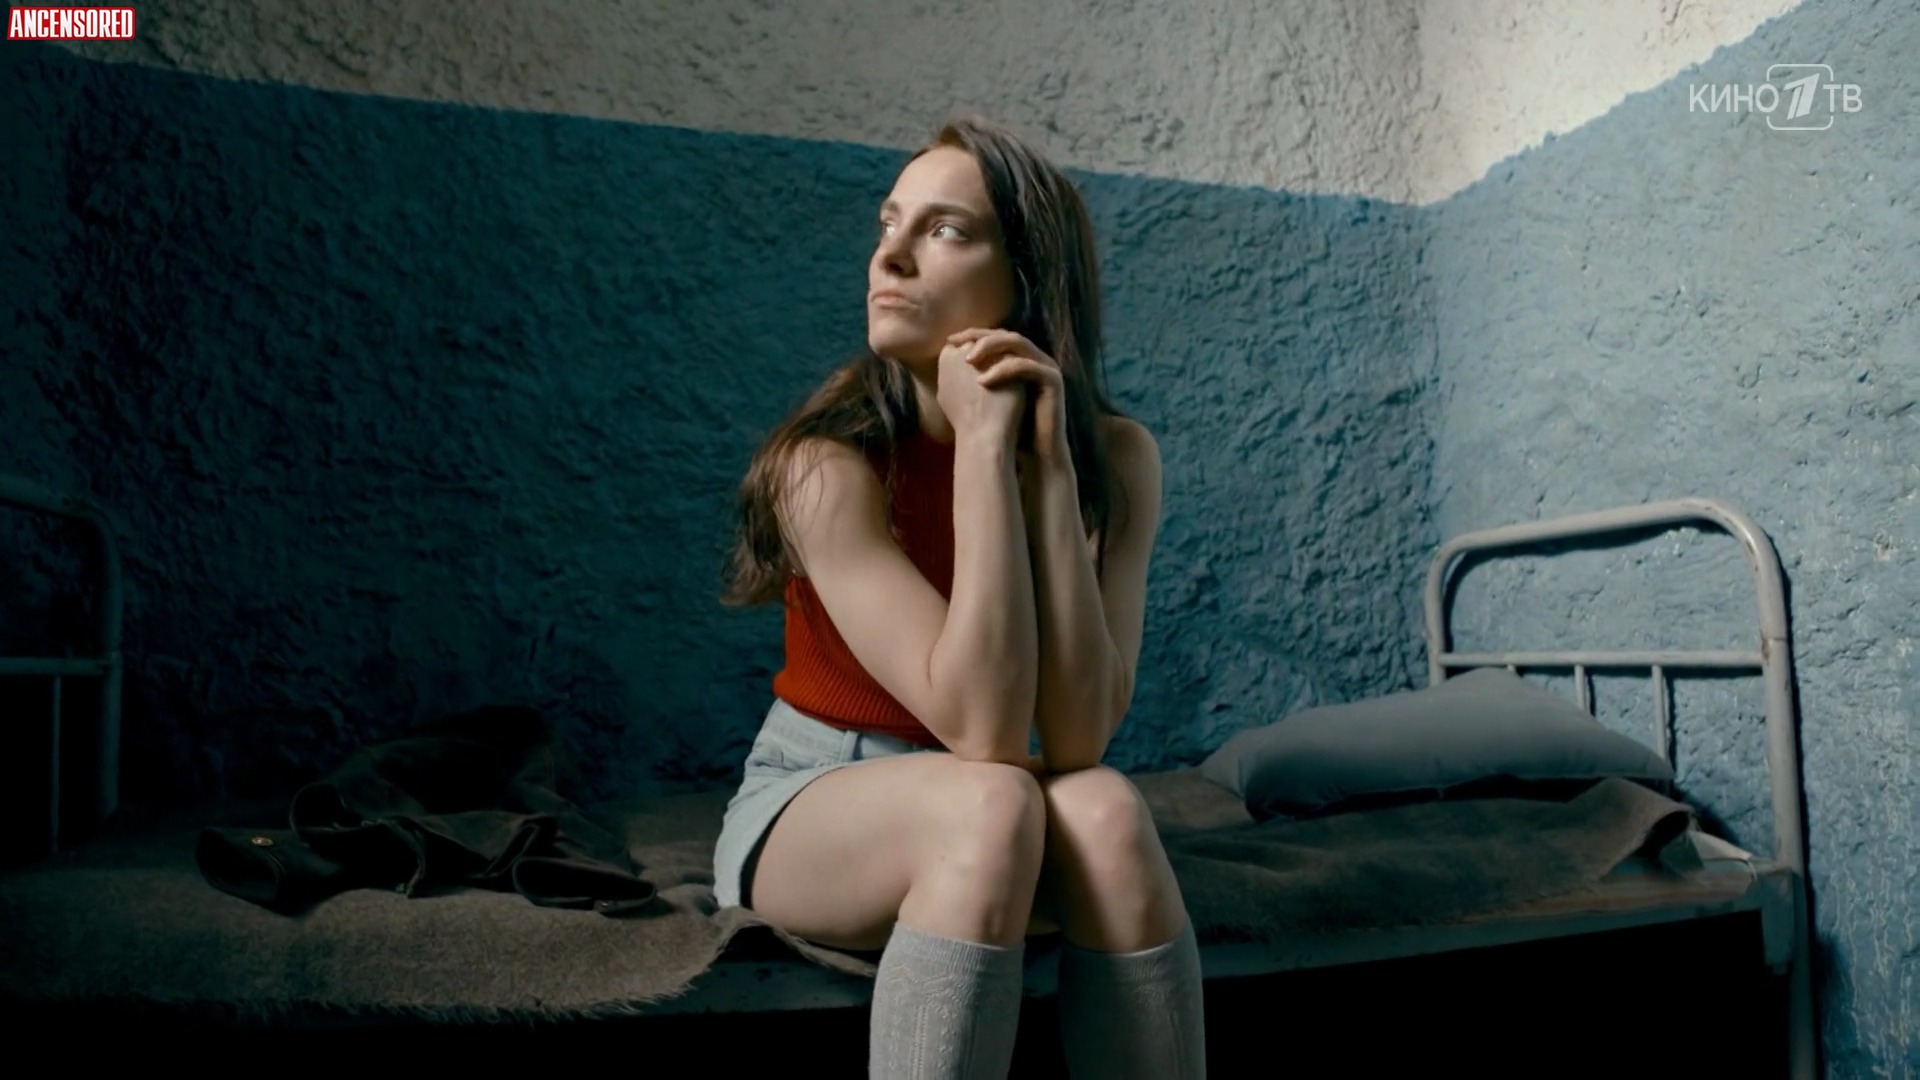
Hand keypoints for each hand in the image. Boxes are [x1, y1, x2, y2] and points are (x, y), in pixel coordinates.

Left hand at [950, 328, 1067, 466]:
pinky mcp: (1053, 380)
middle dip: (979, 336)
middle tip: (956, 343)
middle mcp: (1035, 358)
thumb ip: (974, 380)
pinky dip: (1003, 370)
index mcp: (1021, 359)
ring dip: (990, 348)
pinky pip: (1026, 365)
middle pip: (1005, 334)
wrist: (1036, 455)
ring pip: (1017, 343)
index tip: (948, 341)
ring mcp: (1046, 366)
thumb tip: (946, 366)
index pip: (996, 337)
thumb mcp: (986, 399)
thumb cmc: (1011, 430)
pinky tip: (982, 381)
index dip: (972, 335)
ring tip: (968, 361)